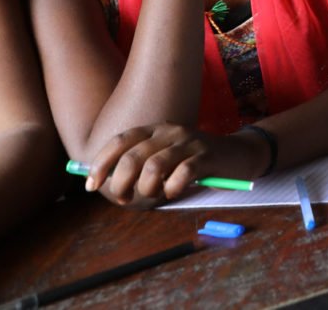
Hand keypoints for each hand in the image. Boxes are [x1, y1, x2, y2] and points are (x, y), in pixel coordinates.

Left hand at [82, 123, 267, 208]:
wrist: (236, 156)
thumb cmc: (192, 162)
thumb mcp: (163, 158)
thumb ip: (138, 166)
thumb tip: (104, 181)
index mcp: (155, 129)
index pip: (120, 141)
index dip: (102, 163)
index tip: (91, 186)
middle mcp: (170, 131)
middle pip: (134, 156)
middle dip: (121, 183)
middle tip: (123, 199)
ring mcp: (190, 142)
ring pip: (155, 166)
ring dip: (146, 188)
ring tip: (152, 196)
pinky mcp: (207, 156)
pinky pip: (183, 173)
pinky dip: (172, 188)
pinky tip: (173, 192)